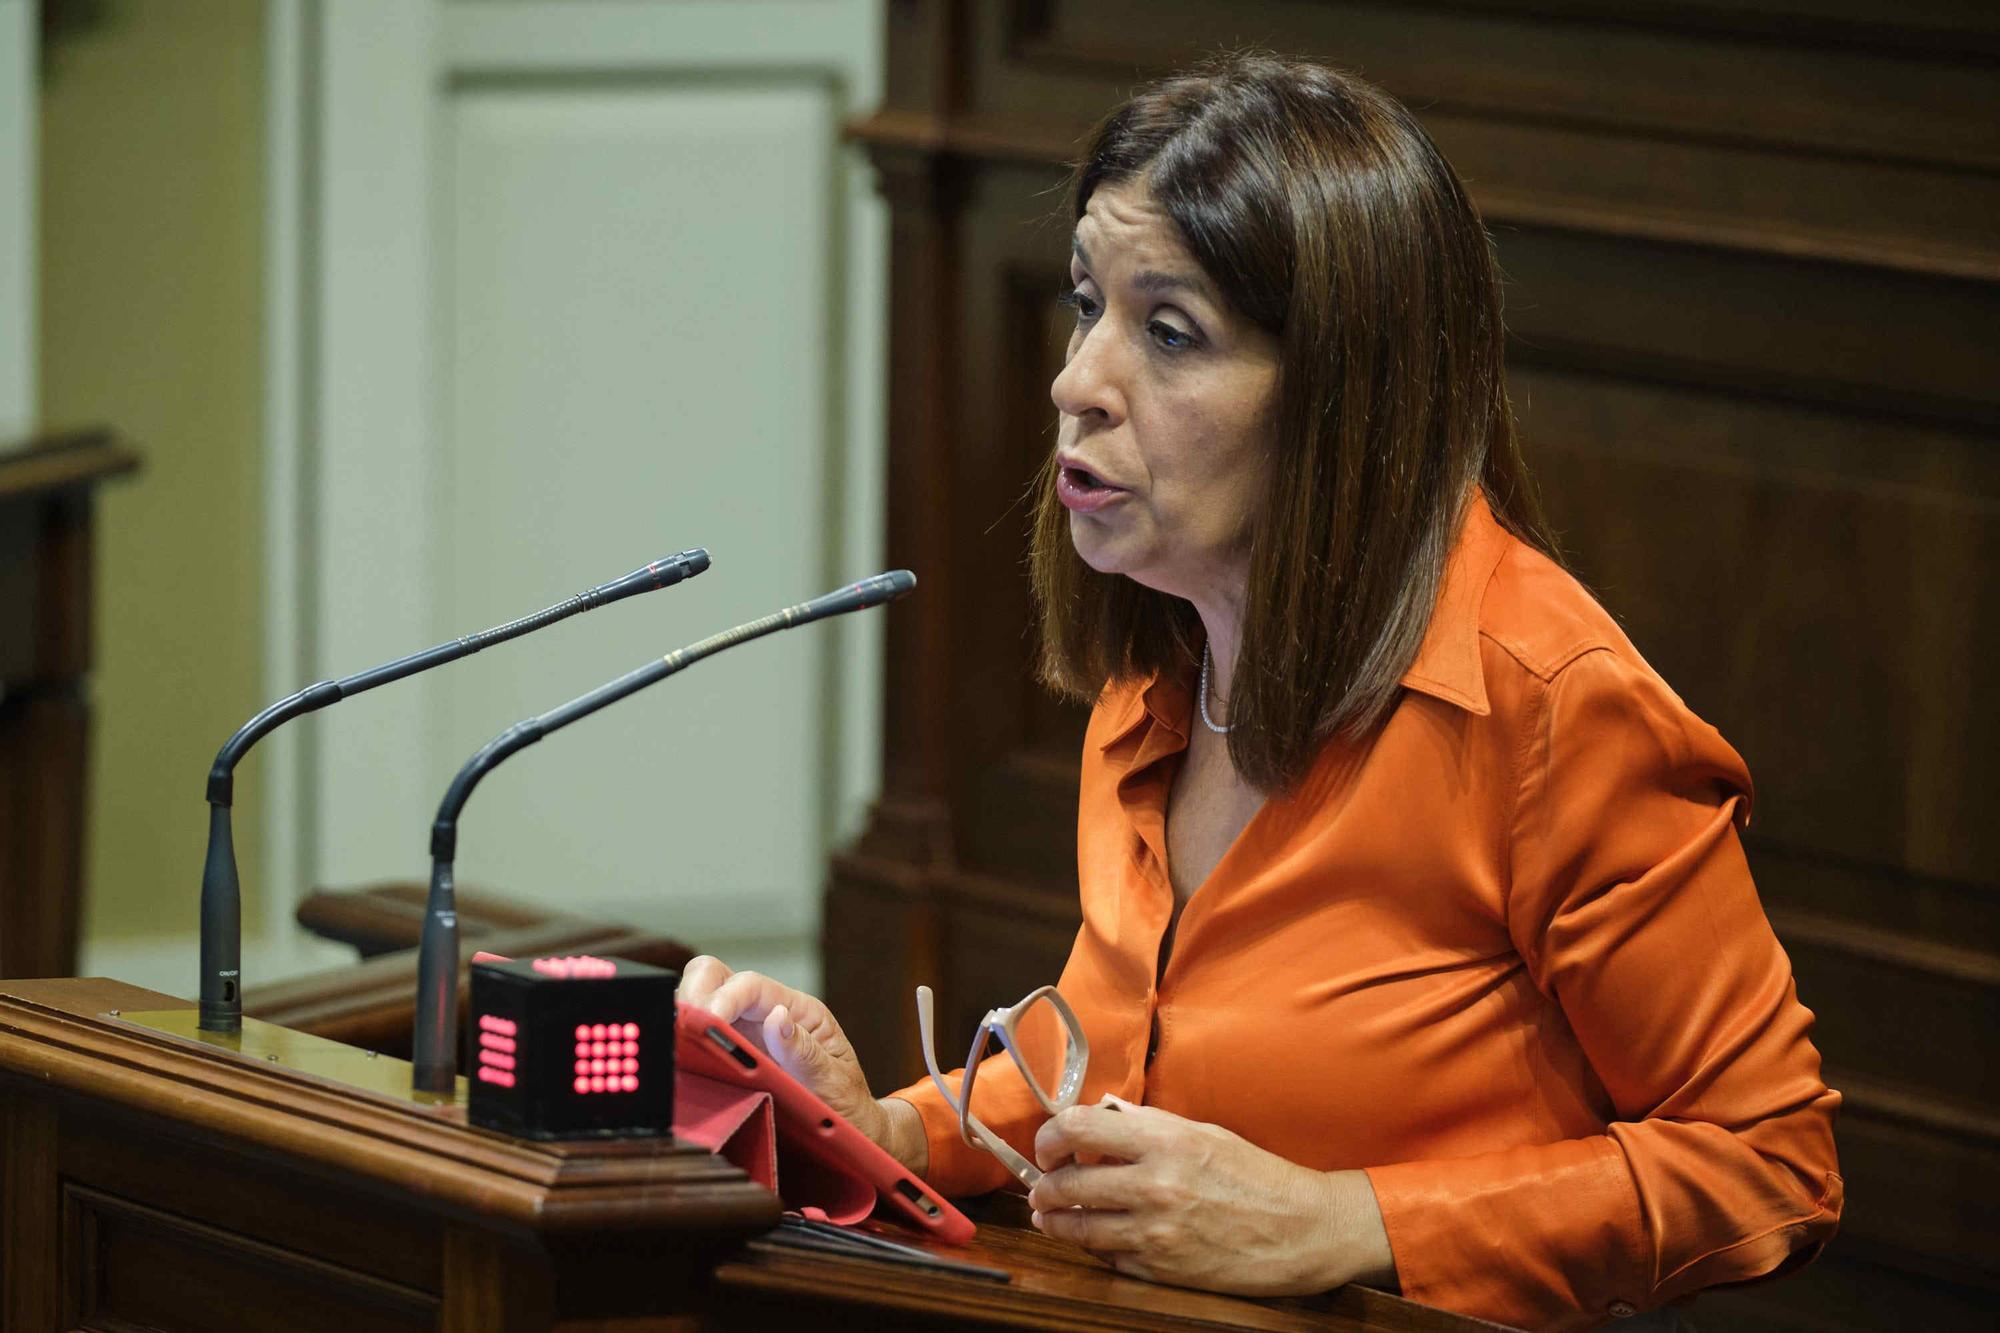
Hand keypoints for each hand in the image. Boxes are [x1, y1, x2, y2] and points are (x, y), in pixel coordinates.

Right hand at [676, 955, 922, 1168]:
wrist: (851, 1131)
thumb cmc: (845, 1104)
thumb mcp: (834, 1082)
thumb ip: (806, 1053)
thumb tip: (776, 1018)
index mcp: (798, 1011)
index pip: (751, 985)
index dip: (724, 997)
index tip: (708, 1022)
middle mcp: (767, 1014)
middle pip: (717, 977)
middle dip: (695, 993)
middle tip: (684, 1029)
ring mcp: (745, 1033)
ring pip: (701, 1000)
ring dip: (686, 1014)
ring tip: (676, 1043)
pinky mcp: (729, 1054)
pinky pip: (700, 1035)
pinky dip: (684, 1039)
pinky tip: (679, 1057)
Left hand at [1026, 1096, 1395, 1296]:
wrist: (1304, 1230)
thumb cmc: (1257, 1177)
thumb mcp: (1204, 1133)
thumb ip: (1149, 1127)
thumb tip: (1101, 1123)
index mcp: (1165, 1140)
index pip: (1078, 1128)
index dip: (1051, 1136)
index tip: (1048, 1145)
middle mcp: (1154, 1184)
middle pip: (1068, 1184)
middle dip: (1046, 1186)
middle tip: (1041, 1186)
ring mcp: (1155, 1232)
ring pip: (1079, 1228)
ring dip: (1056, 1222)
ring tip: (1048, 1217)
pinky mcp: (1161, 1269)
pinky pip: (1107, 1258)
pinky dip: (1093, 1248)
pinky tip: (1091, 1239)